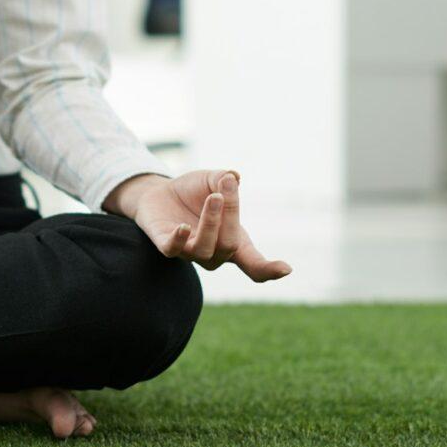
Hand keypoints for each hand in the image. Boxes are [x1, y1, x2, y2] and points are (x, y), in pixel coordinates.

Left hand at [107, 170, 291, 281]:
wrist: (160, 192)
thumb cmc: (195, 191)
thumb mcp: (213, 179)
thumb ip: (225, 178)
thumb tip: (233, 176)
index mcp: (234, 241)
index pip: (254, 265)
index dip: (269, 269)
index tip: (286, 269)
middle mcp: (214, 254)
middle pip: (229, 245)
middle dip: (231, 214)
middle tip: (226, 186)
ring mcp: (190, 253)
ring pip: (205, 248)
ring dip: (211, 221)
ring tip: (214, 196)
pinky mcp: (167, 246)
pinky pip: (174, 250)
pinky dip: (180, 240)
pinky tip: (184, 227)